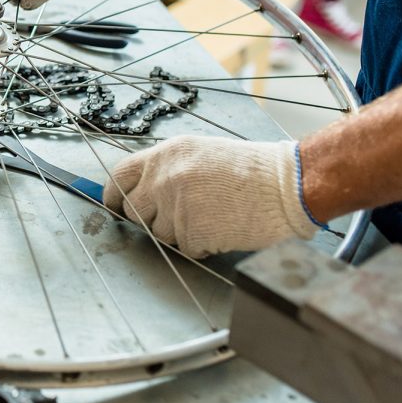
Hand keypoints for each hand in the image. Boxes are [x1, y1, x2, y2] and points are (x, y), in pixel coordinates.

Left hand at [103, 136, 318, 257]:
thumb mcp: (201, 154)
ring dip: (181, 232)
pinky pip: (186, 248)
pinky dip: (202, 245)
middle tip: (181, 215)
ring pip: (159, 234)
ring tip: (213, 215)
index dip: (114, 195)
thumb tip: (142, 192)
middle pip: (133, 211)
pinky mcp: (192, 232)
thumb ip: (167, 169)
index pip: (120, 176)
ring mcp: (176, 206)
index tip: (115, 206)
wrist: (286, 184)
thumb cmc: (251, 170)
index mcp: (165, 155)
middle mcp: (164, 178)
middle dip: (150, 219)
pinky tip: (223, 228)